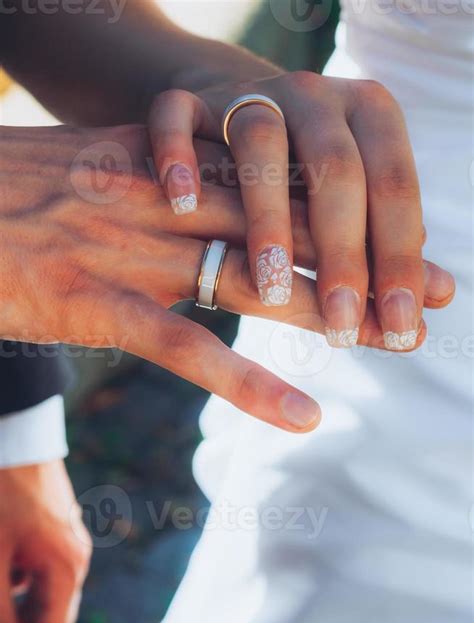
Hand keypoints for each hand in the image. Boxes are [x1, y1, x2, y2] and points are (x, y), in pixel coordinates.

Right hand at [0, 125, 451, 430]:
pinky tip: (304, 415)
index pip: (273, 185)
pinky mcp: (94, 304)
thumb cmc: (7, 193)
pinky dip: (247, 384)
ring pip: (252, 285)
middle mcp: (159, 204)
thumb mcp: (90, 169)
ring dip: (332, 313)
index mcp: (162, 167)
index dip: (342, 208)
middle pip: (284, 231)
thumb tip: (191, 199)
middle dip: (366, 258)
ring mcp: (129, 254)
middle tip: (438, 286)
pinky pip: (186, 348)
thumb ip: (148, 181)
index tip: (402, 230)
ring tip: (396, 343)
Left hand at [0, 460, 91, 622]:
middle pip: (50, 620)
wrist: (18, 433)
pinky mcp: (53, 527)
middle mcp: (74, 558)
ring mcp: (66, 540)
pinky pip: (37, 570)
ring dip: (13, 612)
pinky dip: (14, 585)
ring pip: (42, 595)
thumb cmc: (3, 494)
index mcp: (67, 569)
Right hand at [149, 72, 432, 349]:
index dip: (401, 260)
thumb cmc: (305, 175)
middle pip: (336, 168)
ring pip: (260, 143)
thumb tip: (439, 299)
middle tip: (343, 324)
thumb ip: (385, 243)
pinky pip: (175, 116)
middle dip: (342, 253)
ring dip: (268, 215)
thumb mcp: (349, 199)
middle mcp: (315, 98)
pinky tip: (182, 204)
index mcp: (369, 117)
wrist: (235, 111)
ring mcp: (247, 94)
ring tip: (271, 288)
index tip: (400, 330)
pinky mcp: (186, 101)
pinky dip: (178, 154)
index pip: (395, 189)